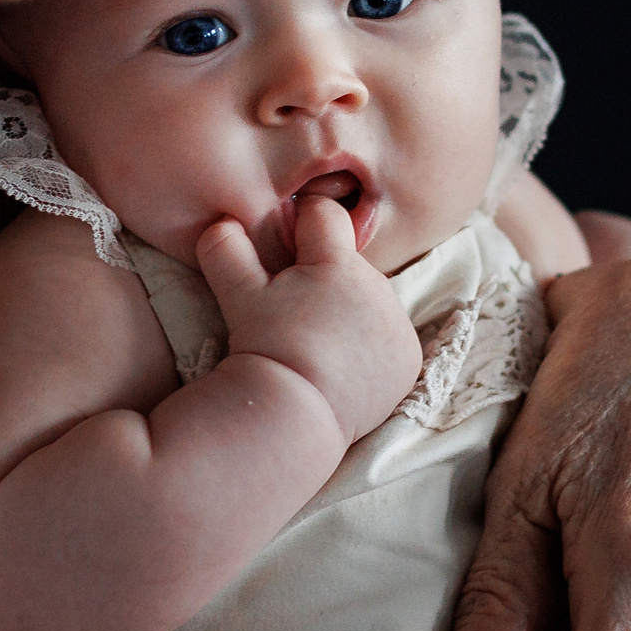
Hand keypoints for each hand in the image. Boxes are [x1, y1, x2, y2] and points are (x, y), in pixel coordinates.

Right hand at [197, 196, 421, 443]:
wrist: (297, 414)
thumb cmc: (266, 348)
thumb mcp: (239, 297)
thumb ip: (227, 251)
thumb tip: (220, 221)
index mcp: (338, 262)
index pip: (325, 216)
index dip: (302, 222)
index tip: (287, 241)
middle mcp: (378, 287)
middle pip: (349, 264)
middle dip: (325, 275)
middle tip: (295, 309)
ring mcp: (397, 325)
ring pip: (370, 301)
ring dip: (348, 310)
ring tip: (317, 341)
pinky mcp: (409, 360)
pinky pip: (388, 338)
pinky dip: (370, 345)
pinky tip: (343, 365)